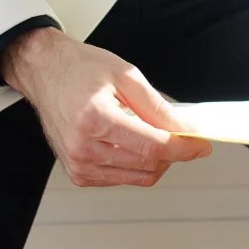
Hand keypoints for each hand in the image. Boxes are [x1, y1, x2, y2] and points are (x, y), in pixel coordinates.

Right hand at [0, 29, 211, 187]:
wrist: (47, 74)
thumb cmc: (80, 69)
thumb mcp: (125, 74)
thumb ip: (157, 105)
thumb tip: (184, 127)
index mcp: (94, 118)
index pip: (151, 146)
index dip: (183, 148)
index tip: (201, 145)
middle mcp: (83, 147)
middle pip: (147, 165)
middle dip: (174, 152)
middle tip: (184, 133)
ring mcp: (79, 164)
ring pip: (138, 176)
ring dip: (157, 160)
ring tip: (156, 132)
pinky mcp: (79, 174)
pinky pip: (122, 178)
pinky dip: (137, 164)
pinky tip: (134, 142)